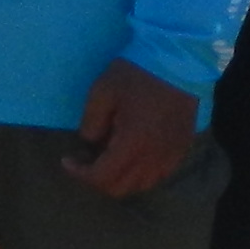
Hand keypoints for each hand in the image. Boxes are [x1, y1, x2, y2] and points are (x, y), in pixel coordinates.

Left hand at [62, 60, 201, 198]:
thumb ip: (91, 123)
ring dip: (121, 178)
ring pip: (141, 185)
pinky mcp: (181, 149)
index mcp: (133, 144)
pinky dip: (141, 173)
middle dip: (97, 179)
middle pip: (120, 188)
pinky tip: (133, 154)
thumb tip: (90, 143)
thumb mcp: (102, 91)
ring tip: (110, 157)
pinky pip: (159, 174)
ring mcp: (171, 156)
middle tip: (87, 158)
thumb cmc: (138, 74)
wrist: (180, 60)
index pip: (102, 178)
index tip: (68, 159)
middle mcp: (154, 158)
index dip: (80, 174)